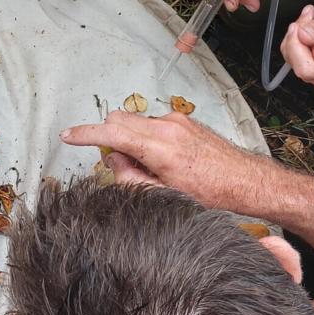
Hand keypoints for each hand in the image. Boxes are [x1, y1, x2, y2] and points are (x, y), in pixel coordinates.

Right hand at [61, 111, 274, 211]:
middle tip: (120, 164)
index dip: (86, 134)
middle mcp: (166, 126)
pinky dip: (146, 137)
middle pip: (120, 119)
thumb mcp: (165, 195)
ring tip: (150, 168)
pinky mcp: (183, 120)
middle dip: (110, 137)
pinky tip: (164, 160)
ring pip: (135, 122)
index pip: (112, 131)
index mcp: (159, 146)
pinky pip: (152, 124)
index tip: (68, 136)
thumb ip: (131, 178)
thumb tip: (113, 160)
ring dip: (131, 139)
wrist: (245, 181)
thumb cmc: (210, 193)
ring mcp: (176, 120)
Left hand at [280, 1, 313, 85]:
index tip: (300, 25)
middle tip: (310, 14)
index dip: (296, 46)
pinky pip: (294, 52)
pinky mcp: (312, 64)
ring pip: (291, 55)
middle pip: (295, 61)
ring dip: (297, 33)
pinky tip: (311, 26)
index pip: (304, 68)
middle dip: (296, 35)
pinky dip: (297, 35)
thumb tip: (302, 35)